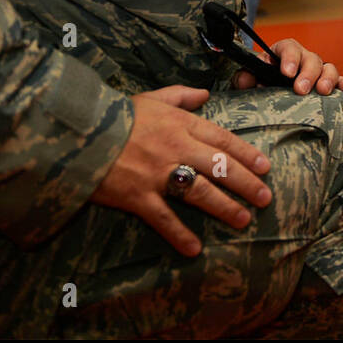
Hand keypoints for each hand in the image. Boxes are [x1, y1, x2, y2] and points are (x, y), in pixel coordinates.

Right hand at [90, 85, 272, 255]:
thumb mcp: (150, 98)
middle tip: (266, 198)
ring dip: (225, 208)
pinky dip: (179, 234)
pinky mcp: (137, 196)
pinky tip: (195, 249)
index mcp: (181, 124)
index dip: (246, 154)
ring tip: (244, 220)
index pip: (222, 140)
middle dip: (246, 184)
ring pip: (201, 192)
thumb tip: (204, 93)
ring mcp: (157, 173)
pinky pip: (164, 218)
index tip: (265, 167)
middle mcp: (176, 148)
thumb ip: (180, 96)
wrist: (76, 131)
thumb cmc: (114, 114)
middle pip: (220, 167)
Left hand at [232, 38, 342, 94]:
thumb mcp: (249, 78)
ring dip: (327, 78)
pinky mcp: (329, 85)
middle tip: (301, 89)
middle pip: (311, 58)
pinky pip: (340, 81)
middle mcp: (303, 59)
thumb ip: (244, 76)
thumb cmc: (261, 82)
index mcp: (283, 53)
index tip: (286, 72)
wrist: (269, 94)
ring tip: (322, 91)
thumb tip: (245, 79)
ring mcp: (318, 71)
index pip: (289, 48)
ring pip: (328, 68)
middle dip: (308, 73)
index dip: (290, 58)